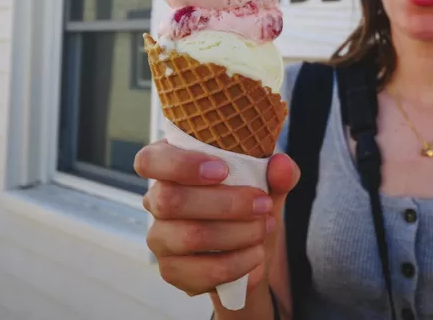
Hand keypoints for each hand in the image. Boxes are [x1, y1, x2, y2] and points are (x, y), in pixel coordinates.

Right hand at [134, 139, 299, 296]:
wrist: (252, 248)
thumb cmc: (250, 201)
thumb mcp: (269, 184)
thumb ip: (278, 172)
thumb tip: (282, 166)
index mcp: (170, 168)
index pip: (150, 161)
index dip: (180, 165)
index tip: (222, 170)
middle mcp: (157, 201)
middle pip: (171, 200)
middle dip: (227, 203)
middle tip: (263, 205)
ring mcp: (160, 238)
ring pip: (191, 236)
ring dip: (238, 234)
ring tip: (265, 229)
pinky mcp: (172, 271)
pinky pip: (202, 271)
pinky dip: (238, 263)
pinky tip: (256, 255)